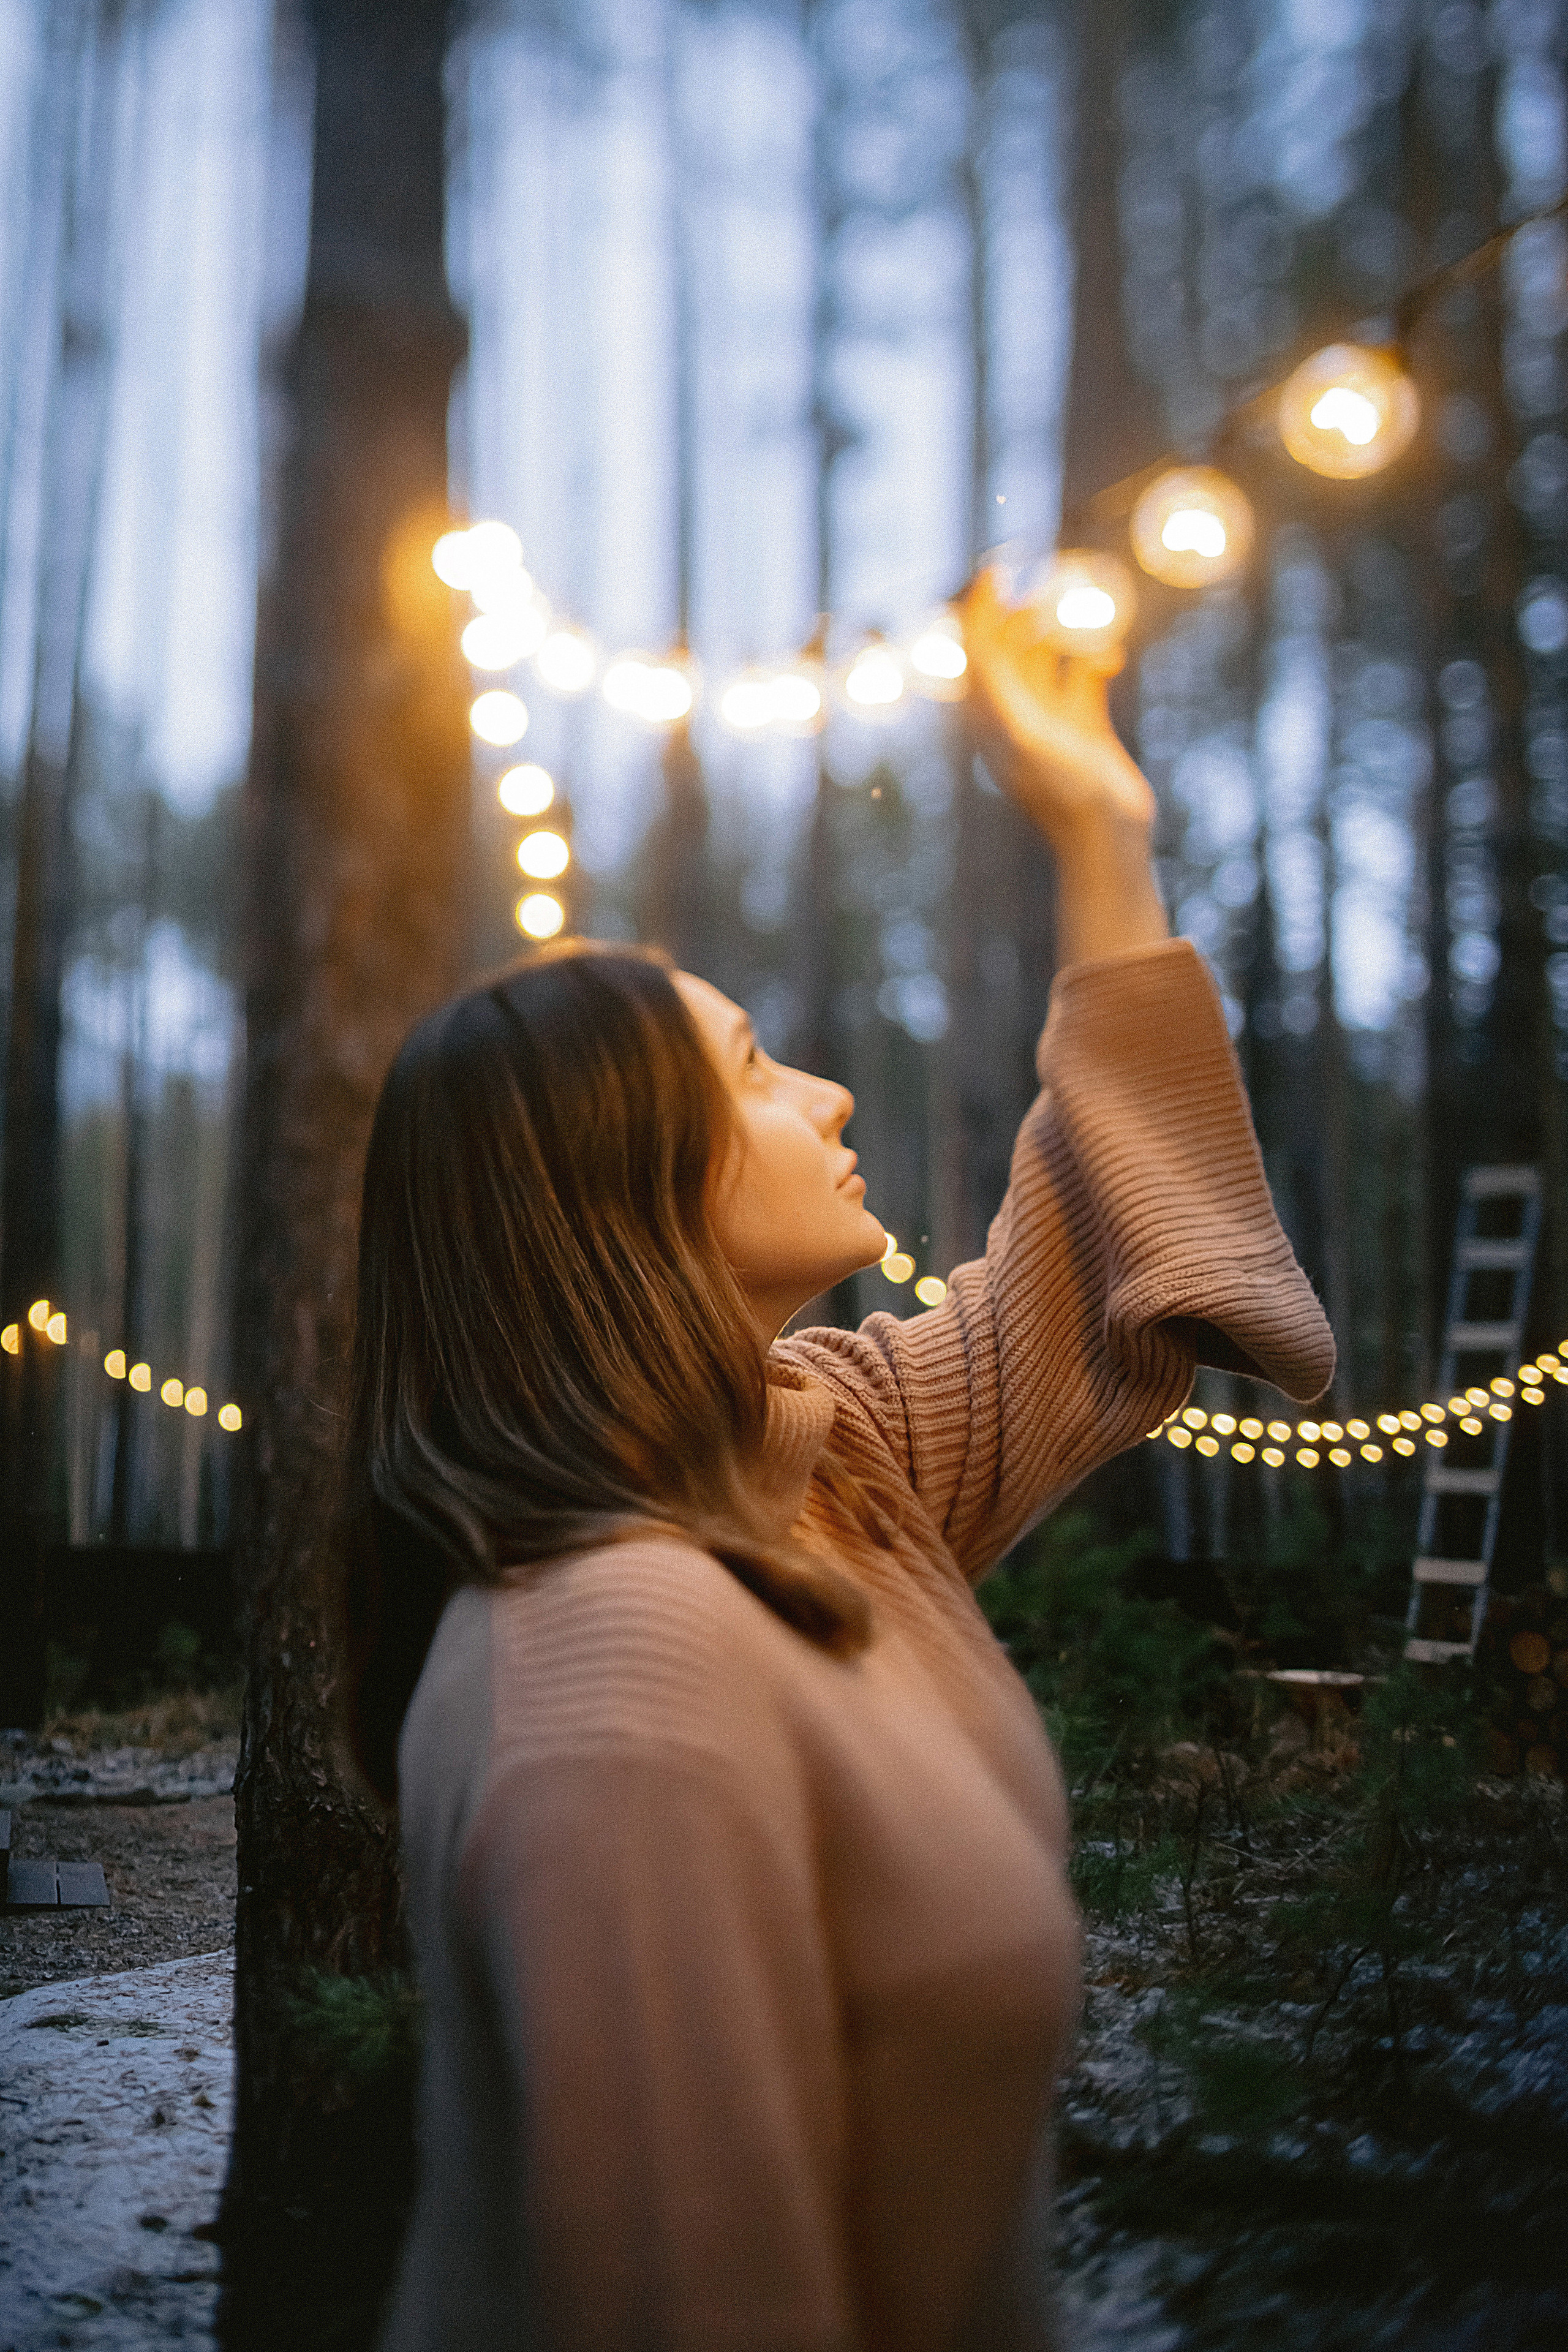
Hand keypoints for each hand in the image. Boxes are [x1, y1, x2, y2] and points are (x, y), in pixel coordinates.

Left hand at [957, 569, 1155, 851]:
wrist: (1107, 840)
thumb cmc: (1065, 793)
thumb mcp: (1027, 739)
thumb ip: (1002, 692)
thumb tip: (978, 645)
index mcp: (994, 721)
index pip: (978, 656)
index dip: (979, 613)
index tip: (992, 573)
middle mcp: (1019, 720)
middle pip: (1008, 654)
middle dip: (1018, 618)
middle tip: (1035, 590)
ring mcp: (1053, 725)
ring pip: (1047, 663)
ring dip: (1059, 637)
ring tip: (1075, 619)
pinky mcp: (1087, 731)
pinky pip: (1085, 681)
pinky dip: (1096, 662)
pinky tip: (1111, 661)